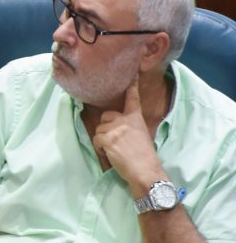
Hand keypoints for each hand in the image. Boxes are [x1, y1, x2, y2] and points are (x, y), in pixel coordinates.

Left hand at [93, 75, 163, 190]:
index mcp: (135, 118)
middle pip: (105, 116)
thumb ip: (129, 127)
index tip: (132, 72)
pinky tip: (111, 155)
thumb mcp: (141, 135)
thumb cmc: (145, 156)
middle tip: (117, 142)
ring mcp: (115, 127)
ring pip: (99, 129)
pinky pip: (96, 140)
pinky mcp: (106, 137)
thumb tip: (118, 128)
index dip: (132, 85)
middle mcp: (125, 119)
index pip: (132, 98)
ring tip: (116, 151)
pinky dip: (100, 149)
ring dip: (103, 141)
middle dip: (106, 128)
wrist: (145, 170)